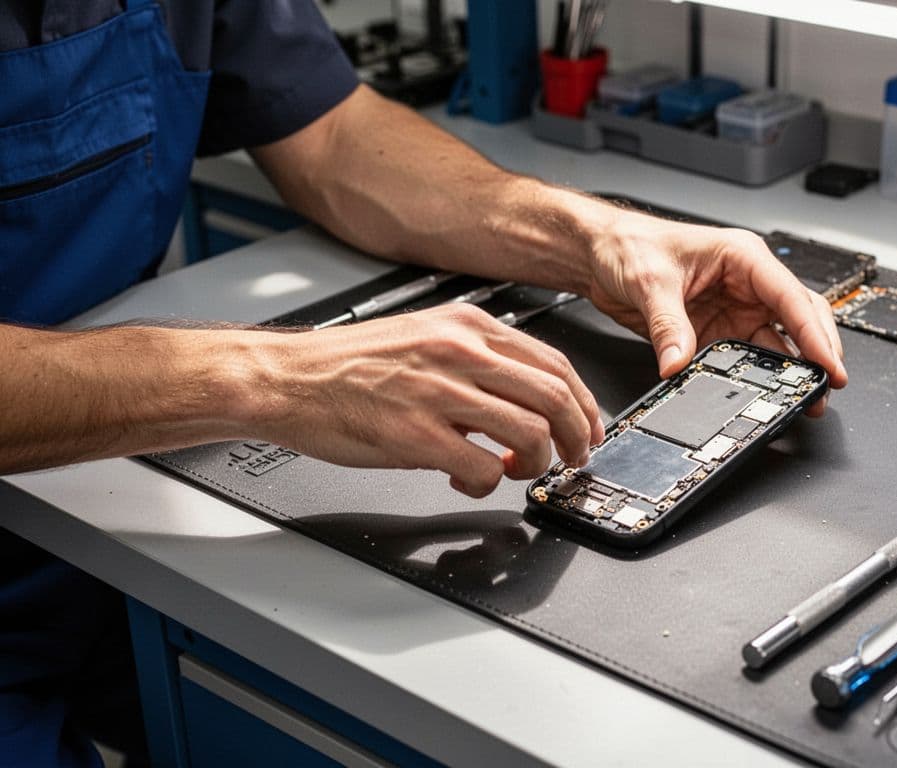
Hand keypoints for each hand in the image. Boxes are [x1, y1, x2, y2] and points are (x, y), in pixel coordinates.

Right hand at [252, 303, 604, 496]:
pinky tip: (465, 477)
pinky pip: (482, 469)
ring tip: (513, 470)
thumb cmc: (349, 366)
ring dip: (534, 463)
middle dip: (575, 438)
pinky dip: (486, 484)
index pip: (554, 364)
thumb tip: (523, 397)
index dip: (584, 404)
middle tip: (569, 458)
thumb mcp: (425, 337)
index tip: (588, 428)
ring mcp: (438, 393)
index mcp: (467, 327)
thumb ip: (477, 359)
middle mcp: (459, 352)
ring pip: (529, 433)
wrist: (288, 379)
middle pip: (555, 398)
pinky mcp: (415, 435)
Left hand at [586, 209, 847, 413]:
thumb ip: (668, 326)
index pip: (790, 297)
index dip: (814, 334)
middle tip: (830, 386)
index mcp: (742, 257)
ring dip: (794, 369)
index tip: (829, 363)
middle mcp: (747, 282)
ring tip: (807, 398)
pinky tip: (769, 393)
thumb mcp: (650, 283)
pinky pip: (748, 356)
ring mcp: (736, 307)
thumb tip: (678, 363)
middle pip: (799, 318)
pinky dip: (761, 375)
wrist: (601, 253)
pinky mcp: (720, 329)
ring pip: (780, 340)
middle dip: (819, 352)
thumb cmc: (630, 246)